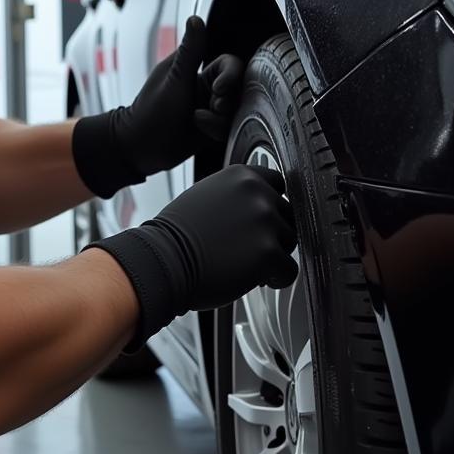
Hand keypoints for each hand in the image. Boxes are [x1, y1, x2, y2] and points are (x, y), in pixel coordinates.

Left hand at [72, 17, 244, 197]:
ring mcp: (209, 108)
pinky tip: (200, 129)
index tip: (219, 89)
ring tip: (200, 120)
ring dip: (221, 116)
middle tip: (215, 107)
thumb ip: (191, 52)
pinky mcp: (211, 128)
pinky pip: (228, 126)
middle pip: (237, 88)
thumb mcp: (175, 81)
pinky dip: (217, 128)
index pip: (229, 64)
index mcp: (195, 70)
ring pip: (235, 109)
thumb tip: (196, 18)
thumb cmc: (152, 112)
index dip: (231, 75)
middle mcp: (205, 87)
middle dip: (229, 99)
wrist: (141, 149)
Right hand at [86, 165, 297, 348]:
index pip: (279, 184)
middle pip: (287, 214)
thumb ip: (239, 194)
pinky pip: (289, 270)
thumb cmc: (180, 234)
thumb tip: (261, 203)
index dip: (272, 206)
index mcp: (243, 175)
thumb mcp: (209, 195)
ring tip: (244, 261)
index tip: (263, 221)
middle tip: (247, 247)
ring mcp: (264, 221)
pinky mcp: (267, 253)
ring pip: (290, 242)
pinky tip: (254, 278)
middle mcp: (257, 193)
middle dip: (272, 232)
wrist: (163, 260)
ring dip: (273, 255)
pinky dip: (275, 279)